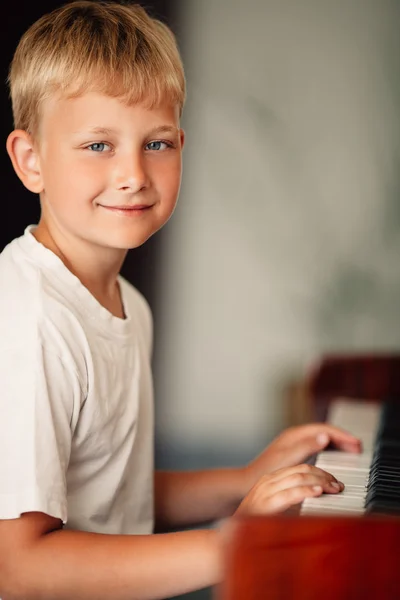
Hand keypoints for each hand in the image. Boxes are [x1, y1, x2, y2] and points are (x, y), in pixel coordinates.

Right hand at [234, 463, 343, 516]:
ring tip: (333, 488)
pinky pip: (289, 493)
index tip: (334, 482)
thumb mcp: (274, 507)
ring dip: (320, 481)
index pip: (299, 467)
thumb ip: (290, 499)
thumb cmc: (253, 525)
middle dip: (324, 475)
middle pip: (301, 469)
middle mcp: (268, 481)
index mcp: (270, 479)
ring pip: (297, 477)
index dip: (320, 472)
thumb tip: (316, 499)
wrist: (228, 538)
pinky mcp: (265, 504)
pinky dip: (306, 491)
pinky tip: (318, 492)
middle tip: (339, 485)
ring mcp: (265, 491)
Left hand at [242, 423, 361, 491]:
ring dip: (336, 443)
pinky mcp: (294, 453)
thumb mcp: (289, 458)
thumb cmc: (268, 471)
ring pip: (320, 439)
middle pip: (323, 432)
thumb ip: (307, 447)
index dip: (340, 435)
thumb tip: (324, 436)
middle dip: (341, 438)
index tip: (354, 443)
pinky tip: (335, 457)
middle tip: (357, 447)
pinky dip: (328, 449)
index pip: (323, 429)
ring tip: (351, 451)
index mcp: (295, 435)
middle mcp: (295, 436)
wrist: (249, 481)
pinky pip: (316, 447)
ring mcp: (294, 444)